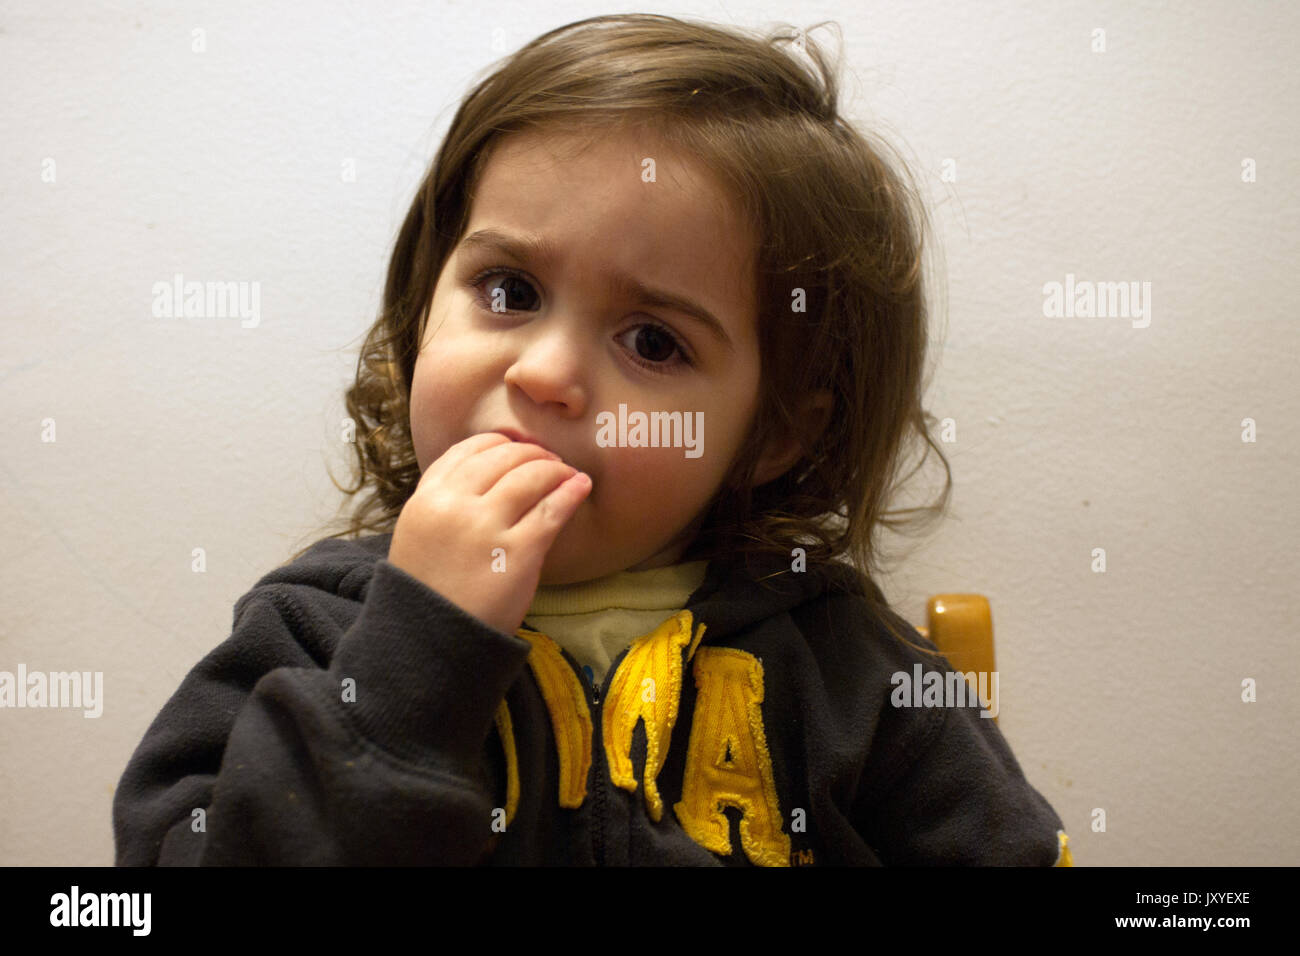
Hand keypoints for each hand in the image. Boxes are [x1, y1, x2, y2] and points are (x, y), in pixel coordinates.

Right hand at [388, 432, 591, 634]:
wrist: (431, 641)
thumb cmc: (430, 588)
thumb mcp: (421, 532)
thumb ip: (447, 499)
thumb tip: (493, 469)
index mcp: (427, 497)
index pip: (471, 449)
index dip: (502, 444)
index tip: (519, 450)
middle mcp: (454, 505)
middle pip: (505, 457)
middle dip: (534, 454)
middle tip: (550, 462)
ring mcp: (486, 527)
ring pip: (532, 476)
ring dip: (556, 469)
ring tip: (568, 474)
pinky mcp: (519, 552)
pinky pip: (553, 509)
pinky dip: (571, 492)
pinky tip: (580, 487)